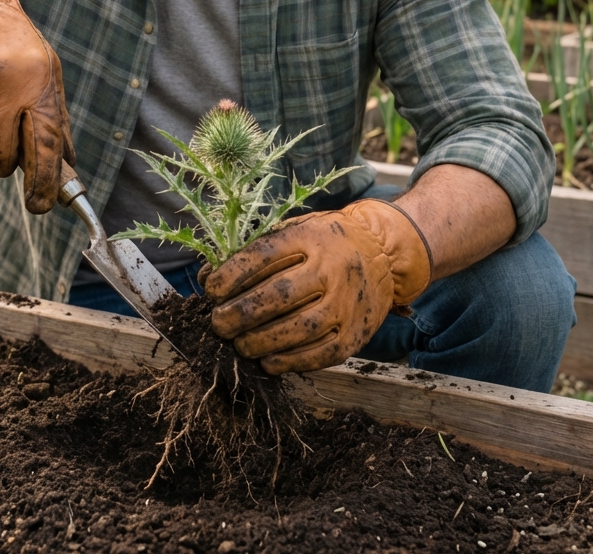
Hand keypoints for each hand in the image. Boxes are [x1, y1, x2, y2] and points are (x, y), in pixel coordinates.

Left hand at [203, 200, 432, 373]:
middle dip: (241, 314)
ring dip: (260, 341)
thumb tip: (209, 277)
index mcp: (310, 238)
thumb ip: (255, 252)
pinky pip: (319, 354)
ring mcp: (345, 303)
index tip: (212, 290)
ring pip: (297, 329)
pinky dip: (289, 361)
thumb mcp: (295, 231)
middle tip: (218, 324)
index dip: (233, 275)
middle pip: (278, 296)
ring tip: (239, 344)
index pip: (265, 255)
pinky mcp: (354, 335)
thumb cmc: (325, 243)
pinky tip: (267, 360)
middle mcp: (330, 269)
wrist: (382, 254)